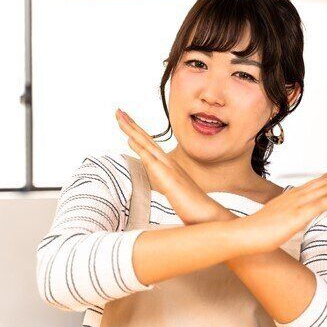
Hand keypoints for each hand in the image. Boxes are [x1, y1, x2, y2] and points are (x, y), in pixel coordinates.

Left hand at [115, 108, 225, 224]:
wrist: (208, 215)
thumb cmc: (192, 206)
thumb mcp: (175, 193)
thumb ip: (167, 185)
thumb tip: (160, 181)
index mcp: (169, 166)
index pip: (150, 145)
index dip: (137, 133)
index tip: (126, 122)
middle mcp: (168, 162)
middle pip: (147, 139)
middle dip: (132, 125)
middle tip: (118, 111)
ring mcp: (169, 168)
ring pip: (147, 144)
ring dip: (132, 130)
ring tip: (120, 117)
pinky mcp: (168, 178)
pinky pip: (151, 160)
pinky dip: (140, 148)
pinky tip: (130, 139)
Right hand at [230, 161, 326, 254]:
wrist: (243, 235)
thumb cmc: (258, 229)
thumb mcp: (278, 217)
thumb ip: (289, 212)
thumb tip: (298, 213)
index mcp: (294, 196)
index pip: (320, 182)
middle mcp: (298, 195)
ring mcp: (298, 204)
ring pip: (326, 187)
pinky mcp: (298, 216)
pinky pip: (319, 205)